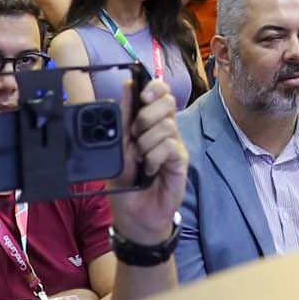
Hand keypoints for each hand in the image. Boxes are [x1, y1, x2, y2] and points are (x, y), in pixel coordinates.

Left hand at [117, 76, 185, 240]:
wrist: (134, 213)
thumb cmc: (126, 183)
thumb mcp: (118, 148)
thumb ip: (124, 118)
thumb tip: (127, 86)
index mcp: (148, 122)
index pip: (160, 91)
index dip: (154, 87)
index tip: (142, 96)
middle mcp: (164, 129)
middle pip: (168, 102)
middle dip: (147, 115)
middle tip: (136, 134)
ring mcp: (174, 144)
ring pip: (167, 125)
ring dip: (147, 143)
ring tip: (141, 159)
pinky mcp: (180, 160)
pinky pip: (170, 146)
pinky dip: (155, 158)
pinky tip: (150, 169)